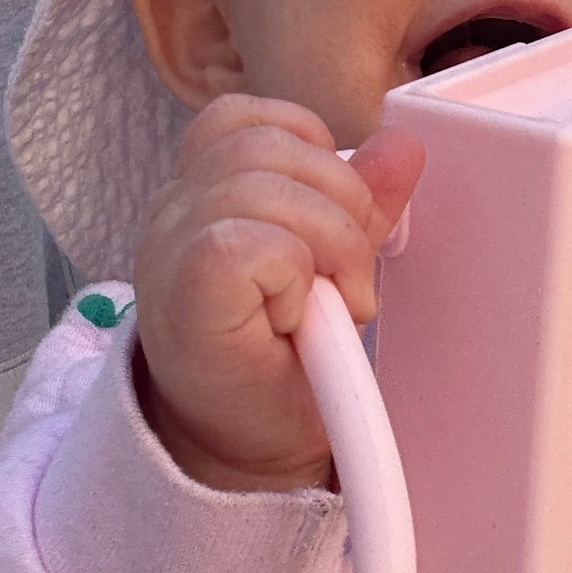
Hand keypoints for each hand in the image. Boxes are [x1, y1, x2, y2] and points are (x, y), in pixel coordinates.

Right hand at [133, 95, 423, 490]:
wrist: (242, 455)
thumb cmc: (277, 367)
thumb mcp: (333, 267)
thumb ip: (361, 205)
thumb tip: (402, 145)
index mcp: (204, 190)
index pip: (251, 118)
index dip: (315, 154)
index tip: (337, 226)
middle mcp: (174, 209)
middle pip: (268, 144)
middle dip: (341, 206)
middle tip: (349, 281)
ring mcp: (169, 247)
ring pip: (265, 186)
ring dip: (329, 246)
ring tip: (330, 306)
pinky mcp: (184, 292)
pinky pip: (253, 242)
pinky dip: (296, 278)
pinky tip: (296, 318)